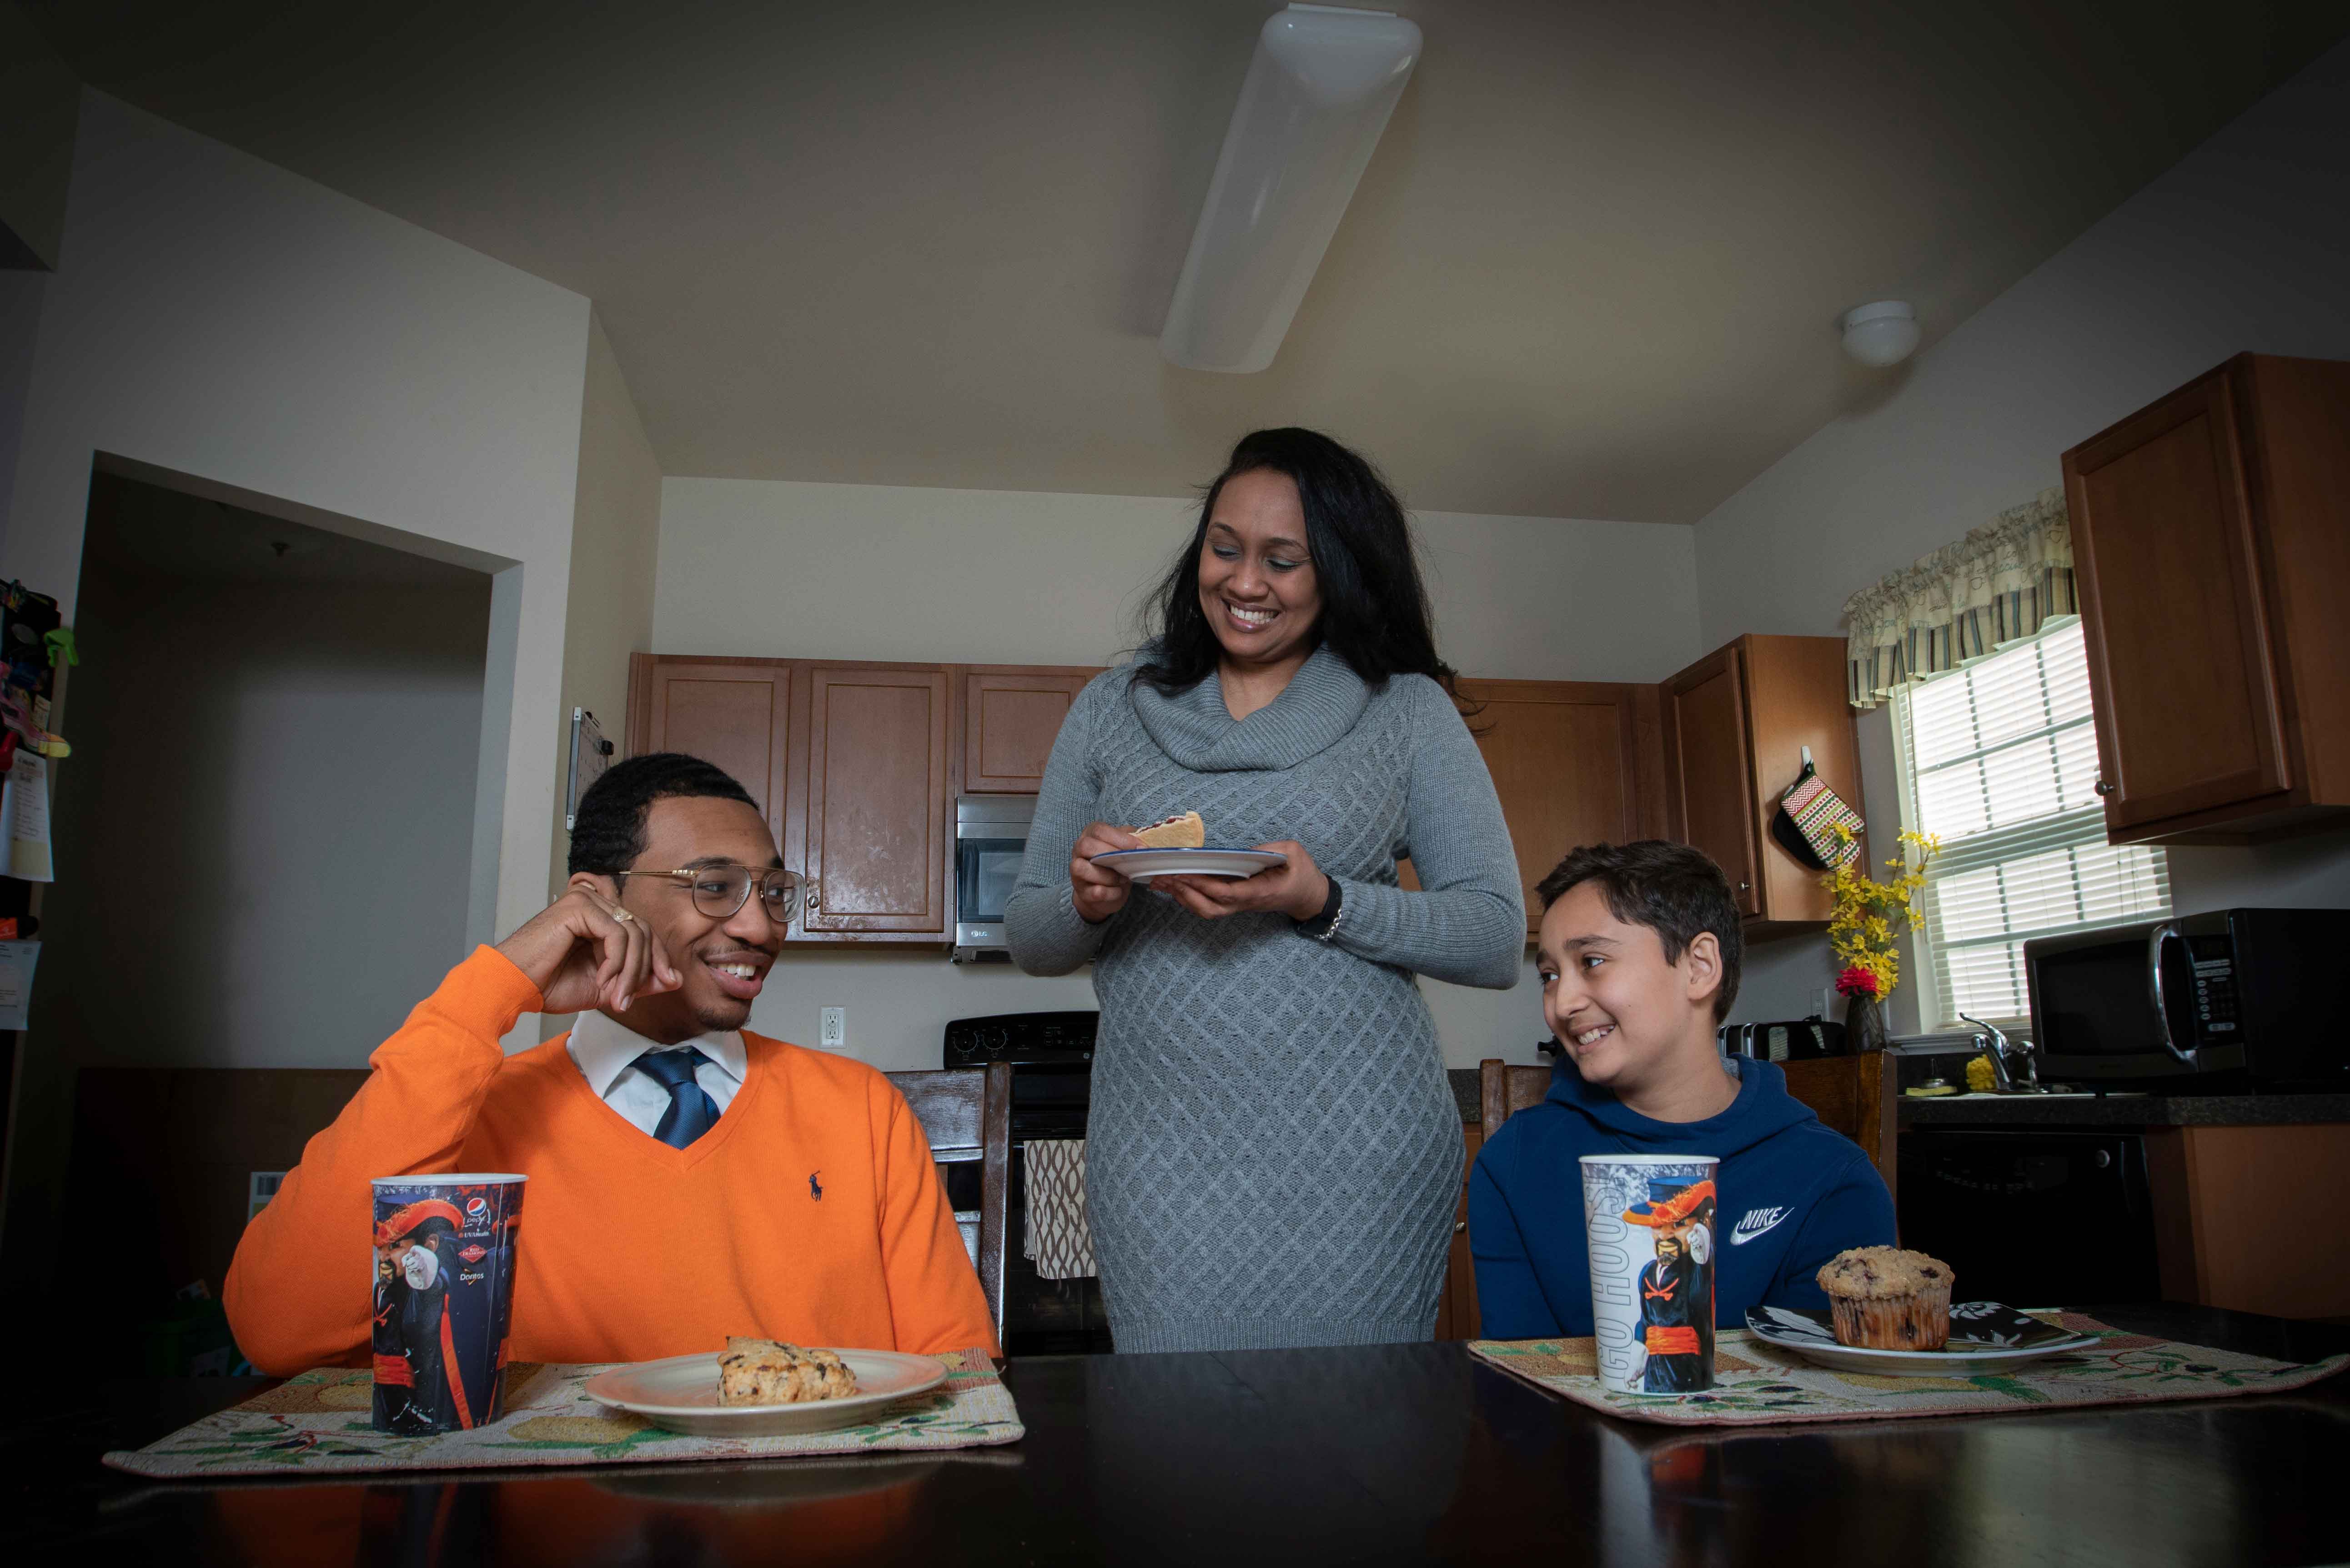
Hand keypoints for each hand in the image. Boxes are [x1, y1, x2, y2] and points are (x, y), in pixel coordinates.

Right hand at [495, 885, 681, 1014]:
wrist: (516, 987)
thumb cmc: (551, 984)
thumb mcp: (608, 986)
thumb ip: (640, 980)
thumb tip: (675, 979)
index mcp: (602, 917)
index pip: (644, 931)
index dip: (659, 958)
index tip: (667, 983)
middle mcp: (596, 902)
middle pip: (643, 930)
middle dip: (646, 968)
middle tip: (628, 999)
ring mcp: (587, 899)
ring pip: (634, 932)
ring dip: (630, 971)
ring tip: (615, 996)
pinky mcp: (579, 904)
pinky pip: (617, 933)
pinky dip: (616, 962)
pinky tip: (602, 979)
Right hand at [1070, 822, 1143, 923]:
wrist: (1103, 892)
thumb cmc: (1114, 864)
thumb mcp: (1122, 846)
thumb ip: (1130, 838)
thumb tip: (1143, 841)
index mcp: (1090, 834)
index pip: (1100, 831)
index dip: (1121, 839)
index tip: (1140, 848)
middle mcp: (1078, 851)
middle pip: (1086, 846)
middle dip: (1112, 854)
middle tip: (1130, 863)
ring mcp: (1076, 872)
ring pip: (1082, 868)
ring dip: (1109, 875)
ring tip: (1124, 878)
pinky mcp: (1082, 893)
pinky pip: (1095, 891)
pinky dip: (1111, 892)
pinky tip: (1119, 890)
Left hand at [1155, 841, 1329, 923]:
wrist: (1309, 896)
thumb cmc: (1303, 874)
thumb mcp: (1293, 852)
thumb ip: (1270, 849)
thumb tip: (1243, 851)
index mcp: (1260, 892)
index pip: (1226, 893)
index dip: (1203, 885)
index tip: (1183, 874)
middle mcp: (1246, 903)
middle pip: (1209, 908)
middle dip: (1185, 894)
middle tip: (1163, 877)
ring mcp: (1239, 905)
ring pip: (1206, 910)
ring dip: (1183, 897)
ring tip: (1162, 881)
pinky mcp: (1235, 903)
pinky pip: (1209, 905)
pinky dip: (1190, 896)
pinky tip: (1176, 884)